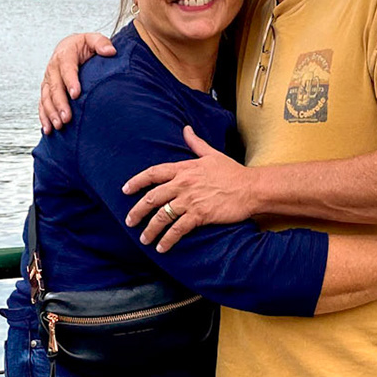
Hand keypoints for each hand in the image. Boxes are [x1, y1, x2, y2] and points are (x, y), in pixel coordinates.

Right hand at [39, 32, 117, 133]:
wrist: (69, 48)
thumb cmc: (84, 46)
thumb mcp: (93, 39)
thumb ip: (101, 43)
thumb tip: (110, 51)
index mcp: (65, 54)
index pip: (66, 68)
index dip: (70, 81)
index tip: (76, 95)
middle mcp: (53, 68)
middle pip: (55, 87)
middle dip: (60, 104)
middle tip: (67, 118)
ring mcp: (48, 80)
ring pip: (46, 98)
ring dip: (51, 113)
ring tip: (59, 126)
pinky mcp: (46, 90)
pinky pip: (42, 104)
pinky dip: (44, 117)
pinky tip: (48, 129)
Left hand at [123, 126, 256, 252]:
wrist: (251, 188)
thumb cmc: (233, 172)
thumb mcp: (212, 154)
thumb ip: (195, 143)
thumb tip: (186, 129)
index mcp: (184, 168)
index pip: (153, 173)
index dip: (136, 182)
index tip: (125, 190)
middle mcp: (183, 184)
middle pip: (152, 197)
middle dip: (137, 211)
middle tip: (129, 221)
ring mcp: (190, 200)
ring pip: (162, 216)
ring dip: (150, 229)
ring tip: (144, 239)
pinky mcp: (200, 215)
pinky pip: (177, 229)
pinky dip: (167, 239)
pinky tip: (162, 247)